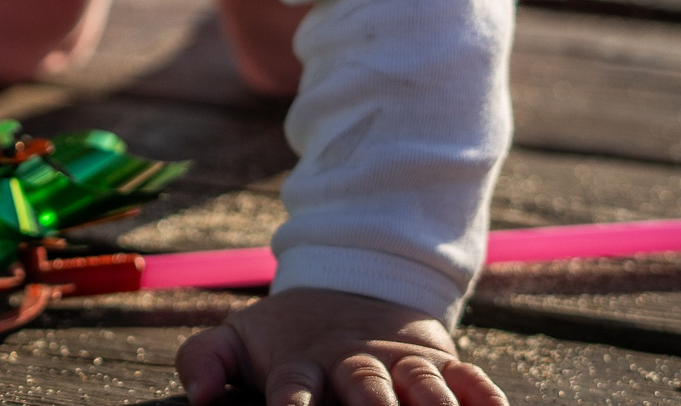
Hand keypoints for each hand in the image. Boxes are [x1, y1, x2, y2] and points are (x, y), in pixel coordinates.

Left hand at [175, 287, 506, 404]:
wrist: (349, 287)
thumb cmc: (285, 337)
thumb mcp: (238, 340)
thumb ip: (205, 360)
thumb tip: (197, 399)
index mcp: (302, 362)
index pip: (293, 386)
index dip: (292, 403)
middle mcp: (354, 362)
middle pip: (366, 387)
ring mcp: (401, 360)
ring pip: (421, 383)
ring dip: (432, 404)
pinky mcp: (441, 360)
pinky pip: (470, 378)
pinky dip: (483, 394)